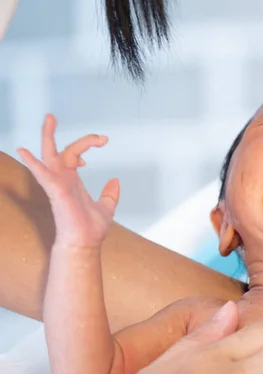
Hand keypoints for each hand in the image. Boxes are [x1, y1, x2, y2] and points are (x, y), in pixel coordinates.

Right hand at [17, 114, 118, 247]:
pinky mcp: (56, 191)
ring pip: (49, 156)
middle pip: (56, 150)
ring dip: (47, 138)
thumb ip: (110, 194)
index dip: (85, 145)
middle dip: (54, 133)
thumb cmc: (90, 229)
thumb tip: (115, 180)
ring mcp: (57, 184)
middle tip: (52, 115)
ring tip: (48, 120)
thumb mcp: (106, 207)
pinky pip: (42, 174)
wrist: (85, 243)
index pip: (73, 155)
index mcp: (72, 181)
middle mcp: (62, 180)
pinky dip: (33, 163)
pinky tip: (24, 151)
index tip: (103, 141)